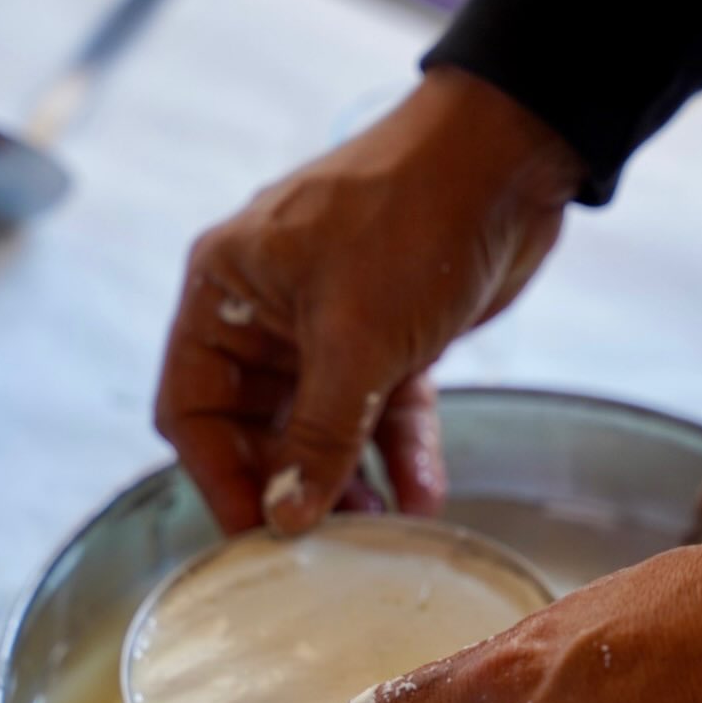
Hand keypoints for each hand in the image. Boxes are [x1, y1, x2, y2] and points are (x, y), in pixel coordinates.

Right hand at [154, 67, 583, 533]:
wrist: (507, 158)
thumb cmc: (410, 216)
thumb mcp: (354, 339)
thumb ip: (319, 436)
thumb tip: (288, 516)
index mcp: (226, 291)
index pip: (194, 407)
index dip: (219, 477)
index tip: (256, 535)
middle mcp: (268, 310)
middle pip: (257, 426)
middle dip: (290, 484)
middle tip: (320, 544)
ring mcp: (330, 323)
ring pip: (324, 424)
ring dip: (348, 478)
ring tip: (377, 533)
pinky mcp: (388, 334)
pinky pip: (381, 409)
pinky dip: (399, 450)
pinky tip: (421, 496)